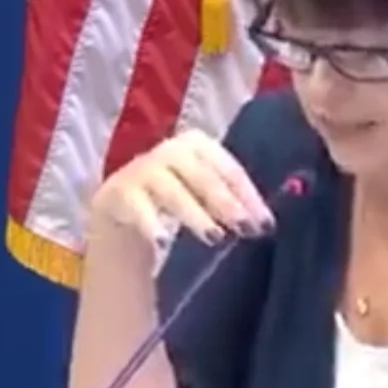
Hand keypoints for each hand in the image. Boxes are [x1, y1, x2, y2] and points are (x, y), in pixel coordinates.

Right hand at [91, 129, 272, 245]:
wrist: (124, 207)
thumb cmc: (179, 198)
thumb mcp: (207, 194)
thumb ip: (235, 201)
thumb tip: (268, 223)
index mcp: (198, 144)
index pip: (230, 170)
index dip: (249, 197)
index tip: (265, 225)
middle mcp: (170, 151)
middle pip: (204, 177)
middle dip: (227, 204)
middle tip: (246, 229)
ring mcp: (143, 170)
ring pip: (173, 192)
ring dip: (195, 215)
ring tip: (214, 237)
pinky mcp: (119, 193)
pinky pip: (138, 209)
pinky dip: (151, 224)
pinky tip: (162, 243)